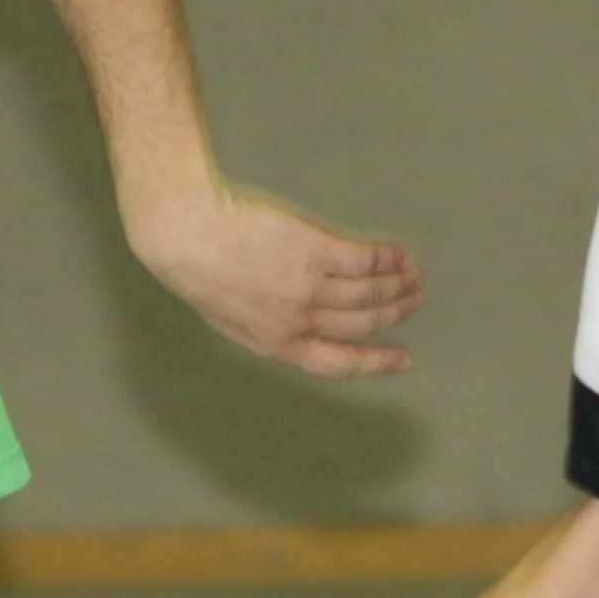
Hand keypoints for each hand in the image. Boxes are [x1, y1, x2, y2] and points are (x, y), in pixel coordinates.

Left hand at [132, 184, 423, 379]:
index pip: (341, 364)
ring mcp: (307, 288)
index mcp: (277, 345)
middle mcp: (298, 322)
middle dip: (395, 314)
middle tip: (415, 299)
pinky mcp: (313, 252)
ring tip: (414, 275)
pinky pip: (363, 261)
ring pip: (369, 293)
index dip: (377, 363)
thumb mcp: (233, 315)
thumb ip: (272, 325)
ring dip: (398, 284)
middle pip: (363, 324)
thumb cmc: (200, 269)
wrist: (184, 233)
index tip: (404, 358)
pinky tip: (397, 254)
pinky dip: (386, 259)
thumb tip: (306, 324)